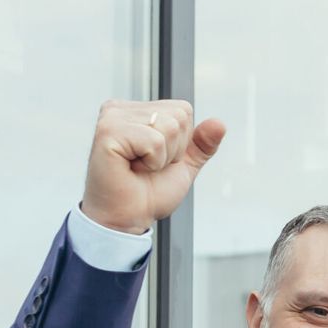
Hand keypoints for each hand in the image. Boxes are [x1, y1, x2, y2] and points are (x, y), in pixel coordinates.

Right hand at [80, 99, 225, 234]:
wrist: (128, 218)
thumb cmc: (149, 193)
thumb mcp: (185, 165)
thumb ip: (203, 144)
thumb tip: (219, 124)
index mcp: (137, 111)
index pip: (183, 109)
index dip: (181, 142)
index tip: (157, 159)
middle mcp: (122, 109)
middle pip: (179, 115)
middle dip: (173, 149)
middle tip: (147, 166)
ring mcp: (112, 118)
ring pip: (169, 126)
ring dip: (162, 157)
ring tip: (139, 167)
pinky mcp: (108, 131)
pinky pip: (155, 141)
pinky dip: (153, 162)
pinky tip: (132, 168)